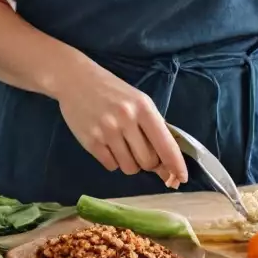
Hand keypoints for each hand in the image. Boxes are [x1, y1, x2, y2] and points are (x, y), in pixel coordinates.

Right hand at [52, 61, 187, 187]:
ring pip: (129, 167)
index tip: (181, 178)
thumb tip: (167, 161)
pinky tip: (108, 145)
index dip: (176, 165)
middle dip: (148, 163)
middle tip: (141, 152)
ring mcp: (107, 131)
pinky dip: (113, 161)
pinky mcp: (90, 141)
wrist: (75, 80)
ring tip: (123, 147)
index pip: (165, 144)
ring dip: (130, 163)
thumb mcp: (138, 101)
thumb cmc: (112, 90)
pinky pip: (111, 165)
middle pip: (148, 162)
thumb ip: (153, 127)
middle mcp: (127, 120)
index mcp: (144, 108)